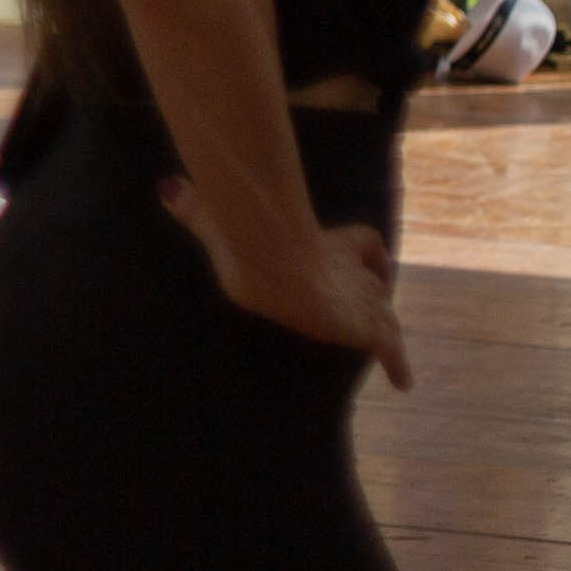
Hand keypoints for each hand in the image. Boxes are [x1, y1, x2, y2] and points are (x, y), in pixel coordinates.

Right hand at [163, 177, 411, 384]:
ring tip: (387, 345)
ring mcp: (361, 298)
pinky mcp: (366, 325)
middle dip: (372, 292)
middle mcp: (350, 270)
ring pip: (385, 311)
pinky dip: (398, 364)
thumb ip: (195, 209)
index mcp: (325, 244)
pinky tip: (404, 383)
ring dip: (383, 326)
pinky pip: (391, 347)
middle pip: (375, 281)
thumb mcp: (217, 225)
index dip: (364, 253)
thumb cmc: (248, 243)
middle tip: (372, 309)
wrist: (274, 263)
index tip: (371, 260)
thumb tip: (166, 188)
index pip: (364, 243)